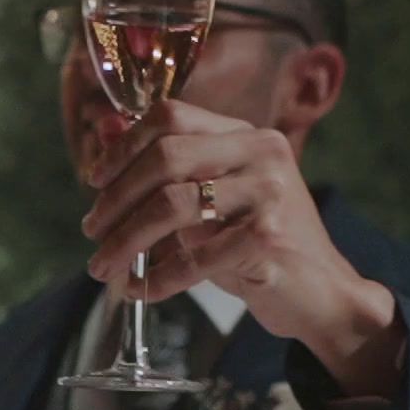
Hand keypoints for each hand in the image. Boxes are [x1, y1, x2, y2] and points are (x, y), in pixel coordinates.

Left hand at [80, 100, 395, 360]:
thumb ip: (162, 168)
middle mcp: (261, 152)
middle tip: (90, 231)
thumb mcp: (206, 198)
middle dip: (116, 198)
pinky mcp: (270, 237)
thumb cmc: (252, 243)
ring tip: (103, 267)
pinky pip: (196, 255)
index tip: (93, 180)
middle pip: (165, 158)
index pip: (170, 115)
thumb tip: (101, 129)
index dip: (124, 145)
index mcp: (244, 133)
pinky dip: (159, 277)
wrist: (319, 293)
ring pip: (173, 205)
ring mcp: (269, 192)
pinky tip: (139, 290)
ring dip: (127, 240)